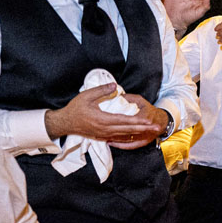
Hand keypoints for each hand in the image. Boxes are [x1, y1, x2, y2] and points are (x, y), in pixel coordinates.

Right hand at [44, 83, 162, 142]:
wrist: (64, 123)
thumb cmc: (75, 108)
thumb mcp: (86, 96)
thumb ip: (101, 91)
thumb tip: (114, 85)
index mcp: (103, 119)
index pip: (124, 120)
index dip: (137, 121)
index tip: (149, 120)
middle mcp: (106, 129)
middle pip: (128, 129)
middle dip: (143, 128)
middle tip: (156, 127)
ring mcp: (105, 134)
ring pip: (125, 134)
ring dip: (139, 133)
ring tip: (151, 131)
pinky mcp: (103, 136)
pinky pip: (119, 137)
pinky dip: (129, 136)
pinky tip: (137, 135)